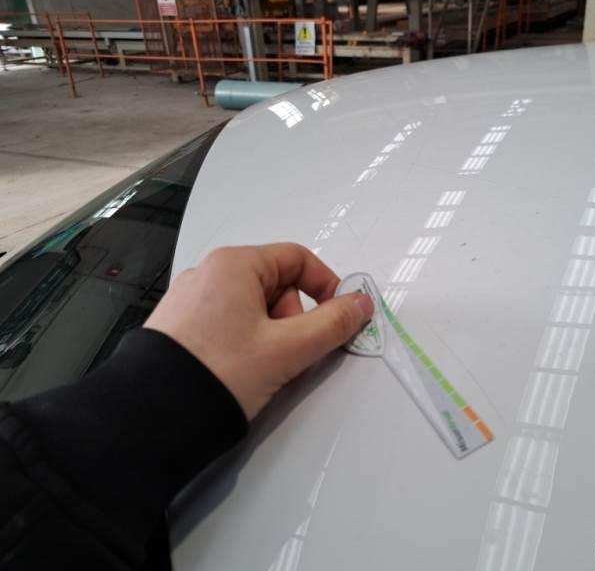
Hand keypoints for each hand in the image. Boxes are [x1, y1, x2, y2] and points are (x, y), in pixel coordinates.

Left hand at [144, 243, 373, 419]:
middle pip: (277, 283)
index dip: (326, 286)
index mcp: (234, 265)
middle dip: (294, 318)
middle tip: (292, 351)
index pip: (298, 258)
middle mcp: (209, 274)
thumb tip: (359, 306)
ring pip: (254, 306)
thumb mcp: (287, 349)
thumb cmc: (216, 373)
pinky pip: (230, 322)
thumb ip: (332, 324)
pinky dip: (247, 341)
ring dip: (272, 333)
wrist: (154, 416)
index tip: (338, 315)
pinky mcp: (182, 326)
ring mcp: (192, 300)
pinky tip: (242, 369)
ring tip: (263, 366)